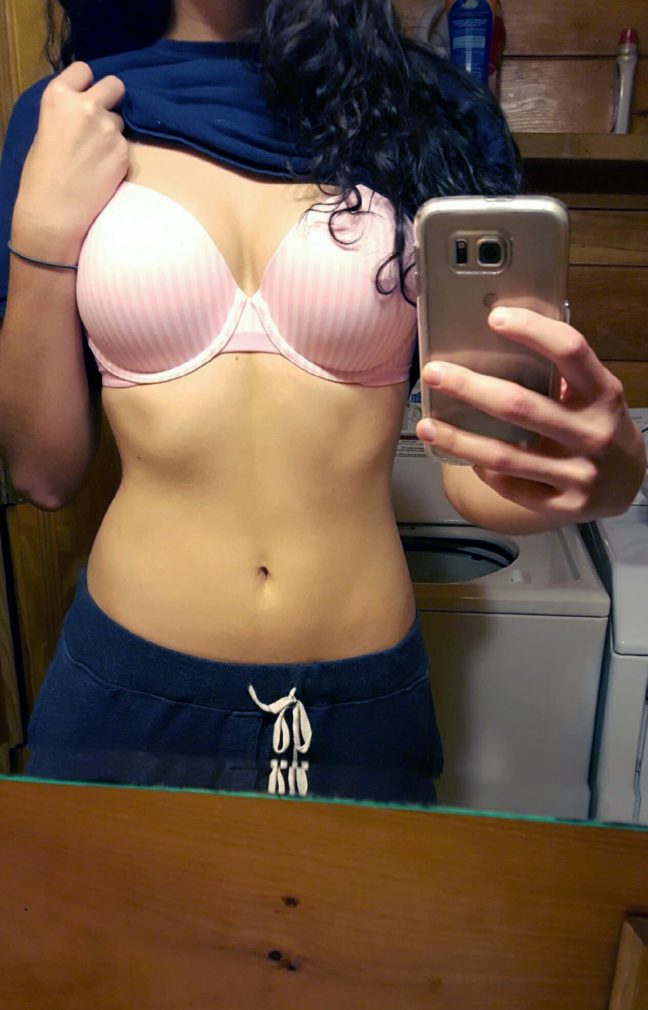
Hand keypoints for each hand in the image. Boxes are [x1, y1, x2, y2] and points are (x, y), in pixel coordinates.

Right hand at [15, 62, 127, 243]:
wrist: (54, 212)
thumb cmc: (41, 174)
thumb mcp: (46, 130)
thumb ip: (67, 113)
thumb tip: (85, 107)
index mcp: (59, 96)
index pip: (85, 70)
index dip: (87, 84)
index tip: (86, 96)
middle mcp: (87, 106)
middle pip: (115, 85)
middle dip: (111, 98)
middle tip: (102, 118)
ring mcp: (109, 129)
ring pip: (121, 120)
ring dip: (114, 132)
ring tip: (97, 155)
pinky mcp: (123, 152)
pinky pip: (126, 146)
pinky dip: (118, 156)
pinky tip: (103, 171)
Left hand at [415, 307, 646, 523]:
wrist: (627, 483)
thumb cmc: (598, 425)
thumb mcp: (594, 395)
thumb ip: (560, 374)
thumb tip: (498, 341)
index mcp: (603, 393)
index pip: (570, 351)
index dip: (533, 331)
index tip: (495, 318)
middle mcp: (593, 432)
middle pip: (520, 406)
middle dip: (470, 387)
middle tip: (434, 373)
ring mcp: (580, 473)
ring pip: (505, 455)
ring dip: (459, 439)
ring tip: (426, 425)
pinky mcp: (565, 505)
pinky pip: (511, 486)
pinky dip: (483, 470)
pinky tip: (466, 456)